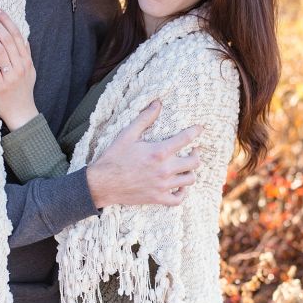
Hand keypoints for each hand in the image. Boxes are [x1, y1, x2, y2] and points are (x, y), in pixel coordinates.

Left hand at [0, 8, 37, 129]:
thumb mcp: (29, 72)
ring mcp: (11, 76)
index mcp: (27, 61)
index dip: (7, 21)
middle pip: (8, 40)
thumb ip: (26, 55)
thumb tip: (23, 39)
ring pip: (0, 50)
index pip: (17, 36)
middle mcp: (20, 66)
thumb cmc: (23, 92)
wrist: (22, 114)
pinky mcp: (0, 85)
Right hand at [86, 101, 201, 208]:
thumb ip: (144, 119)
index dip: (196, 131)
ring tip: (186, 167)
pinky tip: (179, 187)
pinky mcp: (157, 198)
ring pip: (189, 180)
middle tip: (193, 150)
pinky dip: (182, 193)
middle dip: (196, 154)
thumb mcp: (127, 134)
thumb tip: (157, 103)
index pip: (186, 139)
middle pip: (194, 162)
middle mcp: (164, 170)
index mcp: (158, 152)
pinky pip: (179, 199)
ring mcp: (162, 186)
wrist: (102, 183)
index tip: (199, 129)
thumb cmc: (114, 158)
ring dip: (190, 172)